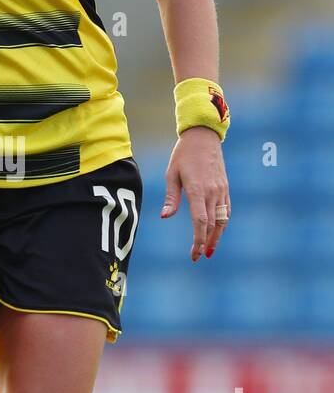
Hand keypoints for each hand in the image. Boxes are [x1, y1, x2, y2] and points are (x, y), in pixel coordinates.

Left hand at [160, 127, 230, 261]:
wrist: (203, 136)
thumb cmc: (183, 154)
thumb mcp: (172, 174)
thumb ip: (171, 197)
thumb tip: (165, 217)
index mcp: (198, 190)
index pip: (200, 221)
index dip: (198, 240)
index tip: (195, 254)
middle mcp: (212, 192)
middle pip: (212, 224)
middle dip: (206, 243)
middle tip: (199, 256)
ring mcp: (221, 190)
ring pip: (222, 219)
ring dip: (217, 236)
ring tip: (209, 250)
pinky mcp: (225, 187)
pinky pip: (226, 210)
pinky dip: (222, 223)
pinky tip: (216, 231)